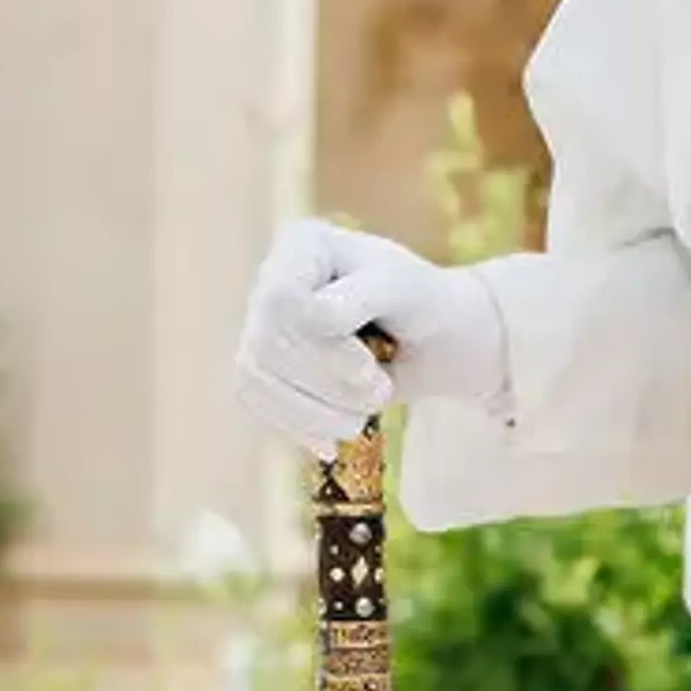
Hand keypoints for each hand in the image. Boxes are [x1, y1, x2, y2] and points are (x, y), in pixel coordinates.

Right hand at [230, 219, 510, 455]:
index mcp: (303, 245)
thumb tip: (314, 318)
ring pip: (255, 376)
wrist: (434, 339)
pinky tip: (331, 444)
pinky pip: (257, 401)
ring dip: (312, 412)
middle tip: (379, 396)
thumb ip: (360, 296)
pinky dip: (295, 426)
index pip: (283, 299)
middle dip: (324, 384)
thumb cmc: (422, 304)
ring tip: (360, 422)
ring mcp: (262, 321)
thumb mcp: (405, 290)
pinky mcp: (264, 365)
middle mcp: (273, 278)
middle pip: (266, 343)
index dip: (321, 346)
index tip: (369, 370)